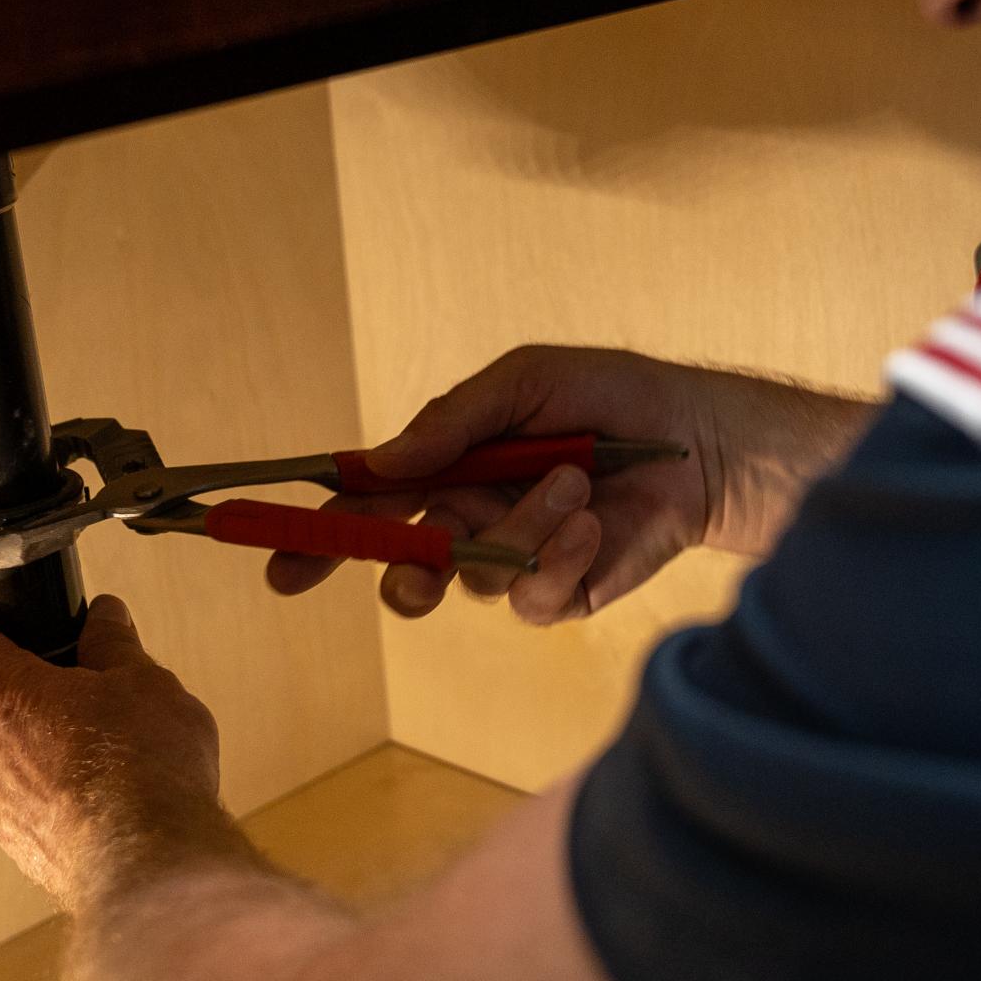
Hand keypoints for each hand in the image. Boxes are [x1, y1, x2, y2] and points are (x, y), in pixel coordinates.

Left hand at [0, 593, 242, 916]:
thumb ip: (114, 645)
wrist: (149, 863)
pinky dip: (28, 785)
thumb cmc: (143, 768)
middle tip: (18, 671)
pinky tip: (74, 787)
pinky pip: (5, 802)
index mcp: (4, 694)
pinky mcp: (15, 843)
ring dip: (4, 738)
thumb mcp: (144, 682)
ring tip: (59, 733)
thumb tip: (105, 618)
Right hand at [266, 346, 876, 624]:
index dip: (317, 538)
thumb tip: (378, 463)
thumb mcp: (524, 383)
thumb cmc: (612, 396)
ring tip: (576, 481)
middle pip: (402, 567)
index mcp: (448, 469)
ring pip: (475, 577)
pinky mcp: (562, 592)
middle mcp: (471, 521)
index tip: (279, 565)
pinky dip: (559, 556)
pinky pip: (531, 597)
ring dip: (523, 527)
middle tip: (416, 568)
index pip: (367, 507)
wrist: (700, 438)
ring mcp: (515, 561)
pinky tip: (594, 520)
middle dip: (400, 573)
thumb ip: (449, 421)